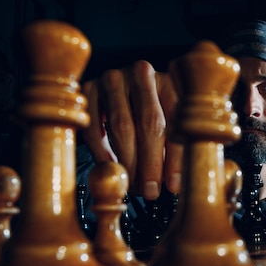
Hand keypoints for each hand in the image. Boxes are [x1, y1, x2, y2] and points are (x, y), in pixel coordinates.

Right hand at [81, 60, 182, 198]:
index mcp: (172, 82)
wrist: (122, 90)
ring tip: (133, 186)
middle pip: (150, 122)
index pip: (177, 122)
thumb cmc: (153, 115)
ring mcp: (114, 78)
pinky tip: (111, 168)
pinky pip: (94, 125)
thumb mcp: (170, 124)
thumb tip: (172, 185)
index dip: (175, 157)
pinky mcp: (89, 87)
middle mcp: (143, 74)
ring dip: (127, 161)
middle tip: (150, 191)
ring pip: (121, 125)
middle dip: (150, 162)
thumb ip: (174, 149)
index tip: (172, 186)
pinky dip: (101, 151)